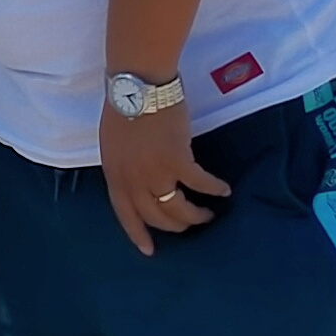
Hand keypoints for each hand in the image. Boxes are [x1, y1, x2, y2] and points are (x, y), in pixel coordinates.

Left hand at [98, 100, 227, 255]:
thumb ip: (123, 166)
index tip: (149, 251)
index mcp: (114, 175)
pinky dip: (213, 189)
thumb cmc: (123, 106)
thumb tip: (136, 181)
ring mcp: (155, 173)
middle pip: (156, 216)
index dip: (138, 234)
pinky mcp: (178, 161)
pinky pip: (200, 184)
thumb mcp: (112, 144)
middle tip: (189, 225)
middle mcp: (133, 181)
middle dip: (174, 226)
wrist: (138, 85)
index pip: (125, 214)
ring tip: (208, 215)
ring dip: (195, 215)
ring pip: (178, 208)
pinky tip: (223, 191)